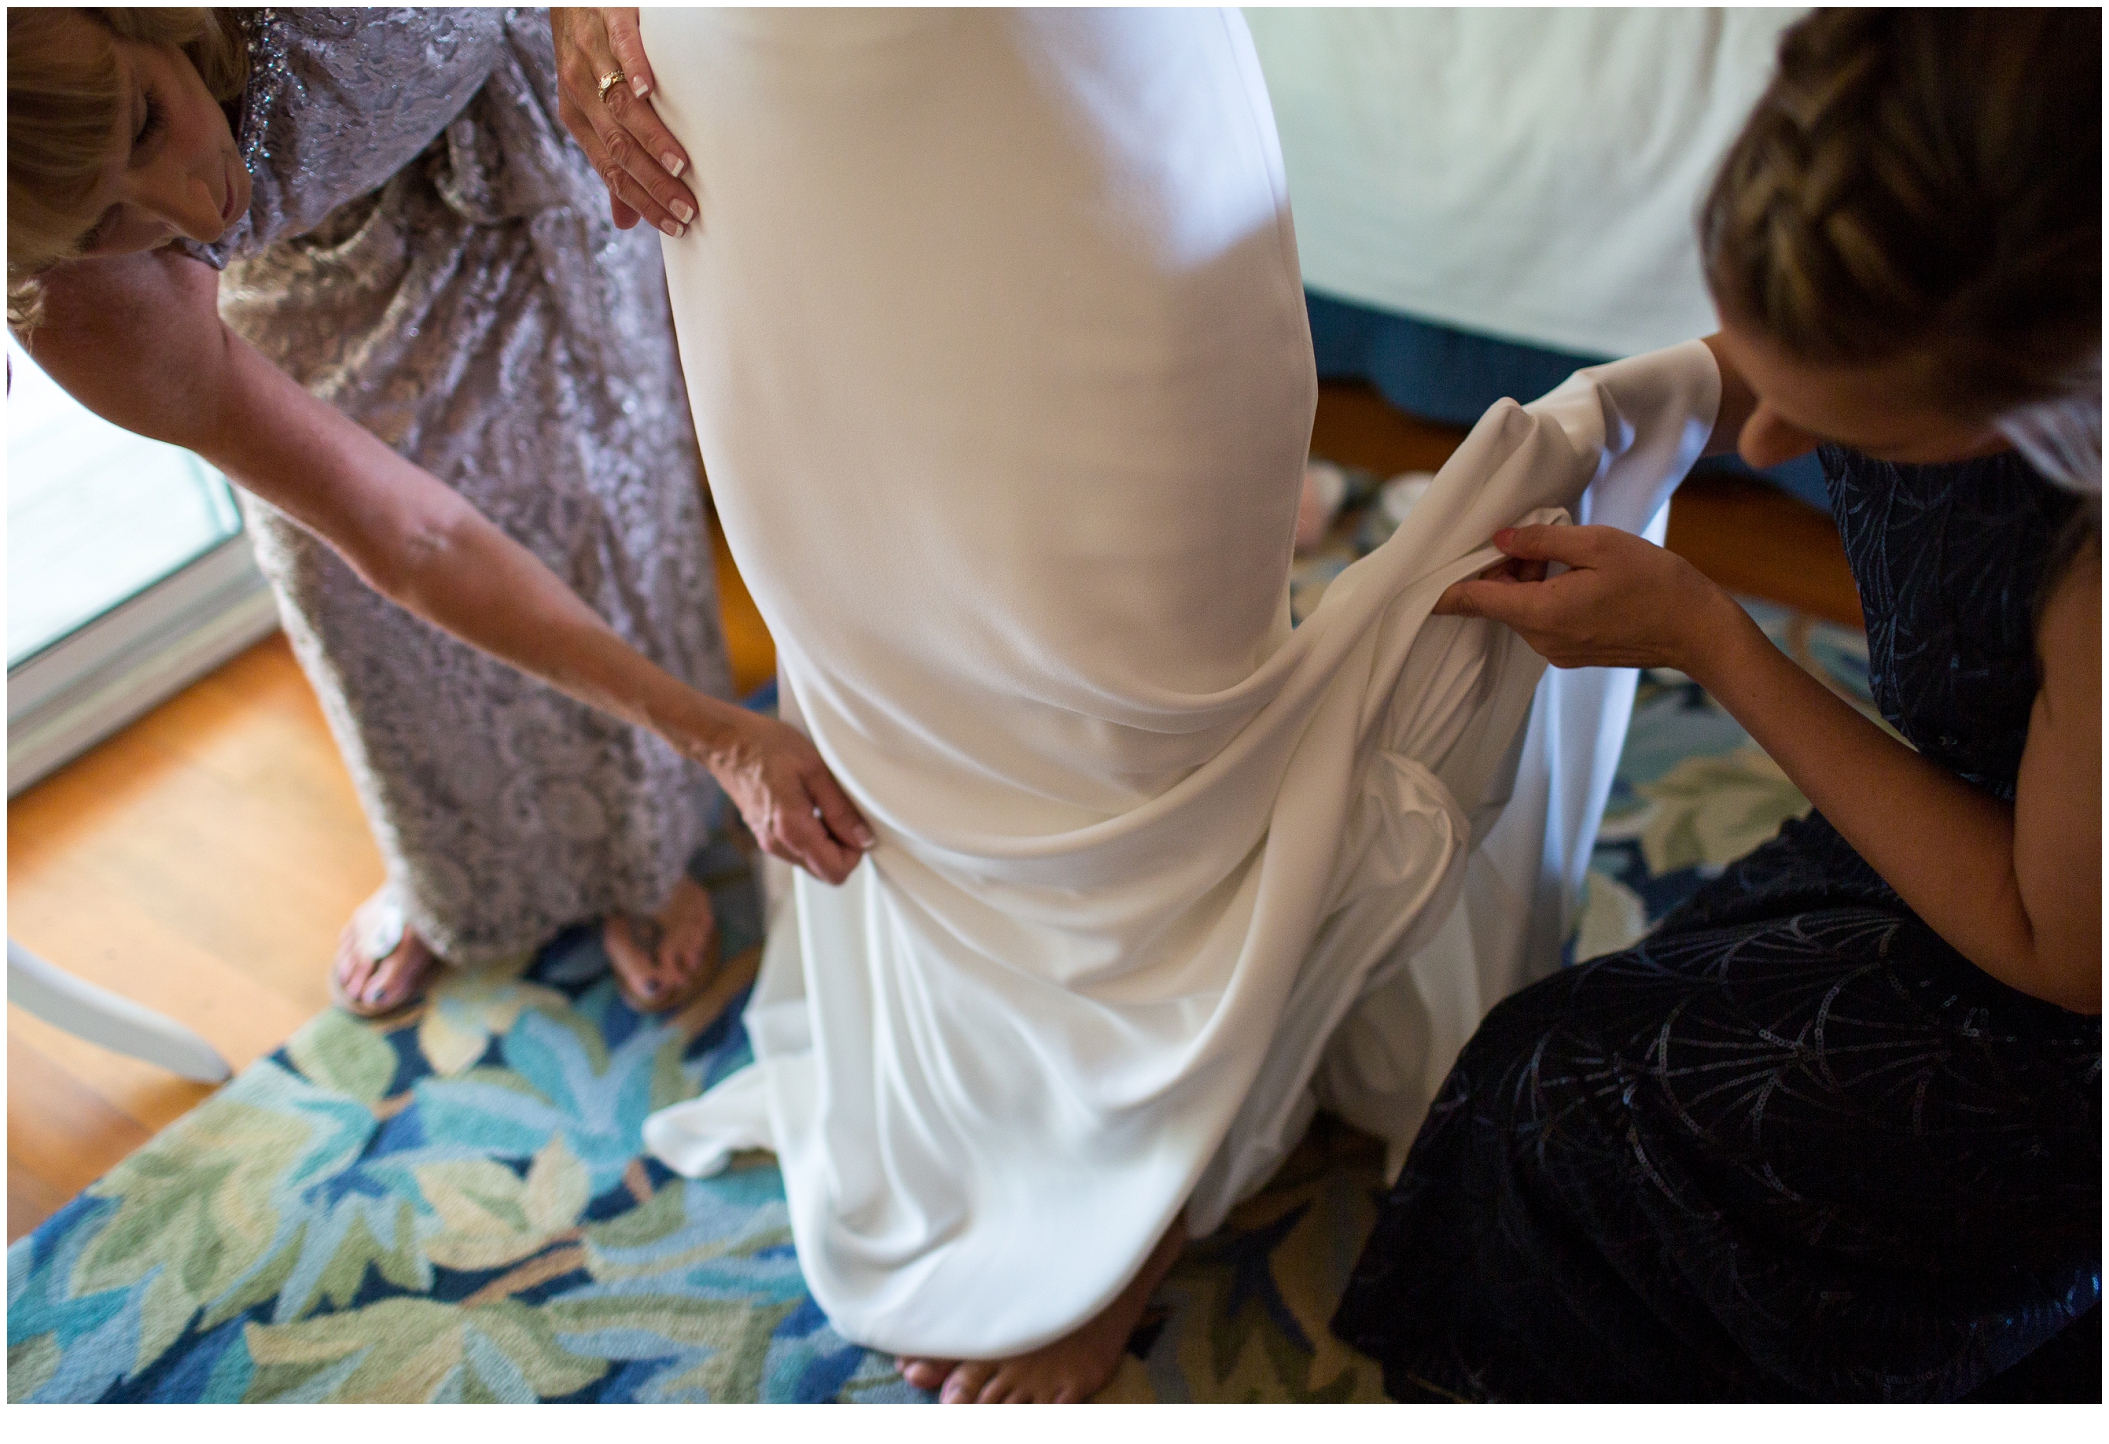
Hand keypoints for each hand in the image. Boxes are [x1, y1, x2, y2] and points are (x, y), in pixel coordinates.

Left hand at [550, 8, 697, 235]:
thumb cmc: (590, 57)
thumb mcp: (592, 109)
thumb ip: (613, 162)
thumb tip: (626, 222)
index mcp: (578, 119)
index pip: (612, 171)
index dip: (642, 200)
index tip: (675, 224)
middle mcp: (580, 91)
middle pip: (618, 146)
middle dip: (653, 182)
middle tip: (686, 206)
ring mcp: (593, 56)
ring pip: (619, 105)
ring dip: (650, 138)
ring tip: (678, 164)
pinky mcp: (610, 21)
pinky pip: (621, 49)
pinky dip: (633, 70)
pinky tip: (648, 91)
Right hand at [708, 709, 875, 885]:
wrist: (723, 740)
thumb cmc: (765, 746)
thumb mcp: (814, 769)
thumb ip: (841, 809)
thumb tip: (864, 838)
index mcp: (793, 831)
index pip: (836, 872)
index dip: (855, 852)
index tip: (857, 824)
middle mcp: (778, 845)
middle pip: (824, 872)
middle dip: (843, 849)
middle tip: (843, 812)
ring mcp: (768, 842)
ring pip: (811, 862)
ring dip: (827, 841)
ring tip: (824, 803)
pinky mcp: (763, 834)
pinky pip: (796, 849)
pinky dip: (811, 835)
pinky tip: (808, 804)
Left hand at [1432, 523, 1741, 673]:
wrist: (1697, 629)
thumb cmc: (1654, 581)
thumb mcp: (1597, 544)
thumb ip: (1542, 540)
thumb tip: (1500, 538)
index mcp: (1543, 613)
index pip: (1474, 601)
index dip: (1444, 588)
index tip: (1417, 576)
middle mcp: (1542, 640)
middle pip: (1497, 602)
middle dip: (1503, 569)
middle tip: (1539, 539)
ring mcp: (1557, 652)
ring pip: (1519, 611)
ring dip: (1527, 582)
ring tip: (1566, 555)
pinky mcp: (1571, 654)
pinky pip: (1540, 622)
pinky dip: (1544, 597)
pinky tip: (1574, 577)